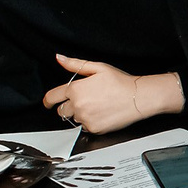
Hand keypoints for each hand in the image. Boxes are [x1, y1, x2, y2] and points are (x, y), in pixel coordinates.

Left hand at [42, 55, 183, 133]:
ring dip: (80, 114)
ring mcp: (85, 118)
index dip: (48, 100)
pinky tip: (102, 114)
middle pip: (61, 111)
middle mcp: (78, 105)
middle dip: (68, 106)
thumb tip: (60, 59)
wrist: (139, 98)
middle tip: (84, 101)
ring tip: (97, 106)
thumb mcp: (98, 68)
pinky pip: (85, 127)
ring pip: (74, 119)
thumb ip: (75, 64)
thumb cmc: (121, 82)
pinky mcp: (94, 129)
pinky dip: (90, 122)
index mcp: (76, 89)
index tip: (48, 103)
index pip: (52, 97)